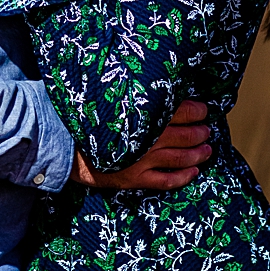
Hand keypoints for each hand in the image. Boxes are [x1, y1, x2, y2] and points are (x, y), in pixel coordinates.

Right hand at [72, 101, 215, 189]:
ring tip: (208, 149)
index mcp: (146, 115)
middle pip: (187, 135)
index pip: (183, 111)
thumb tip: (161, 89)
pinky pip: (166, 181)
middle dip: (201, 132)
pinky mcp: (135, 178)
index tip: (204, 110)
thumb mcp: (115, 100)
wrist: (62, 142)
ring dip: (199, 154)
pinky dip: (183, 177)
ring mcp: (143, 160)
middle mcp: (149, 138)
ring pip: (181, 158)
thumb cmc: (89, 117)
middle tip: (207, 129)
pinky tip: (194, 172)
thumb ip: (139, 98)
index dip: (198, 111)